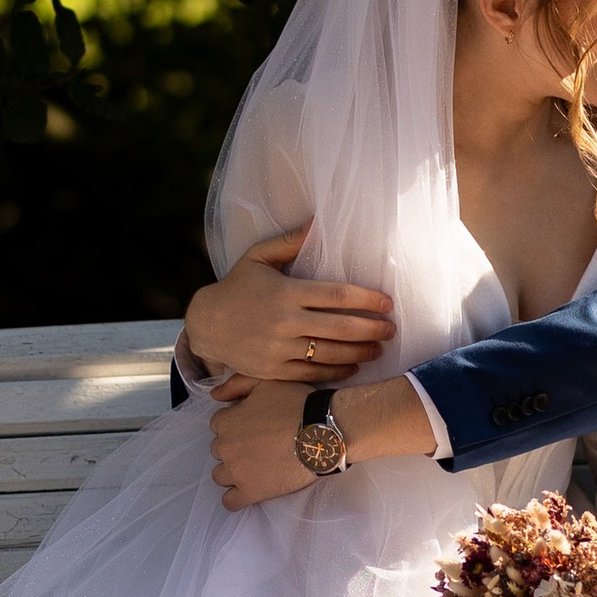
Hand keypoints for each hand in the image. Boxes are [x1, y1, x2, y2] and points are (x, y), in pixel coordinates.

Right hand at [184, 225, 394, 385]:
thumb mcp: (258, 257)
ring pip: (331, 353)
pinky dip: (337, 371)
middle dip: (372, 329)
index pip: (337, 295)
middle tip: (391, 329)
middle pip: (341, 327)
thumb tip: (317, 222)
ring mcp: (279, 349)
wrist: (206, 325)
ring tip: (378, 349)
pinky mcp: (274, 370)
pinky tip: (353, 367)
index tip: (387, 303)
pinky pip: (313, 373)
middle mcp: (284, 321)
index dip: (367, 299)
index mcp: (286, 292)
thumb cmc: (237, 287)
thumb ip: (289, 242)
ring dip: (360, 352)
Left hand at [209, 378, 319, 508]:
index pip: (218, 425)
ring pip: (220, 476)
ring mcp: (237, 472)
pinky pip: (230, 502)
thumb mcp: (266, 381)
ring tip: (254, 468)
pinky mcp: (251, 492)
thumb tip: (214, 395)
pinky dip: (235, 498)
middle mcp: (226, 448)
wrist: (321, 432)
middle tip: (257, 445)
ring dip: (232, 472)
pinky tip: (246, 491)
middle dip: (233, 447)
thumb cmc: (296, 404)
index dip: (234, 424)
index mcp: (226, 422)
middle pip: (218, 450)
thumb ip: (236, 384)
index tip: (252, 426)